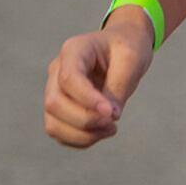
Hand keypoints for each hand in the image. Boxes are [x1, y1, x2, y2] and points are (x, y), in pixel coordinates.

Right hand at [43, 14, 154, 147]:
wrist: (124, 45)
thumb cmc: (128, 47)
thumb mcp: (132, 59)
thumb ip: (119, 87)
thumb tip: (109, 118)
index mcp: (74, 50)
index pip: (69, 79)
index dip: (88, 100)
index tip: (111, 113)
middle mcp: (57, 70)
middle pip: (55, 104)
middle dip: (85, 120)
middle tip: (114, 121)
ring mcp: (54, 91)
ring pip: (53, 123)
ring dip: (82, 135)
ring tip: (111, 129)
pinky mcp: (59, 109)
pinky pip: (60, 133)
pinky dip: (80, 139)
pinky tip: (102, 131)